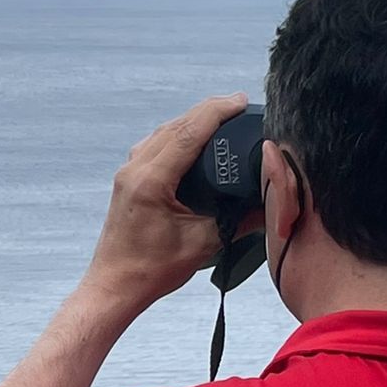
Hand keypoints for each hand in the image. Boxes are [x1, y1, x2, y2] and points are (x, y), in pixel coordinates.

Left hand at [82, 94, 251, 311]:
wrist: (115, 285)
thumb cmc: (151, 270)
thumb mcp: (203, 244)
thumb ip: (238, 221)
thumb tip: (270, 205)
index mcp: (151, 180)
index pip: (188, 132)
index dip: (217, 112)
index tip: (240, 101)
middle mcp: (135, 169)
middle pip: (175, 125)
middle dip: (208, 110)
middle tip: (239, 104)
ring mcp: (128, 172)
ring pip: (163, 132)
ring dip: (192, 120)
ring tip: (222, 116)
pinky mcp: (128, 179)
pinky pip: (154, 144)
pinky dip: (177, 134)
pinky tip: (194, 138)